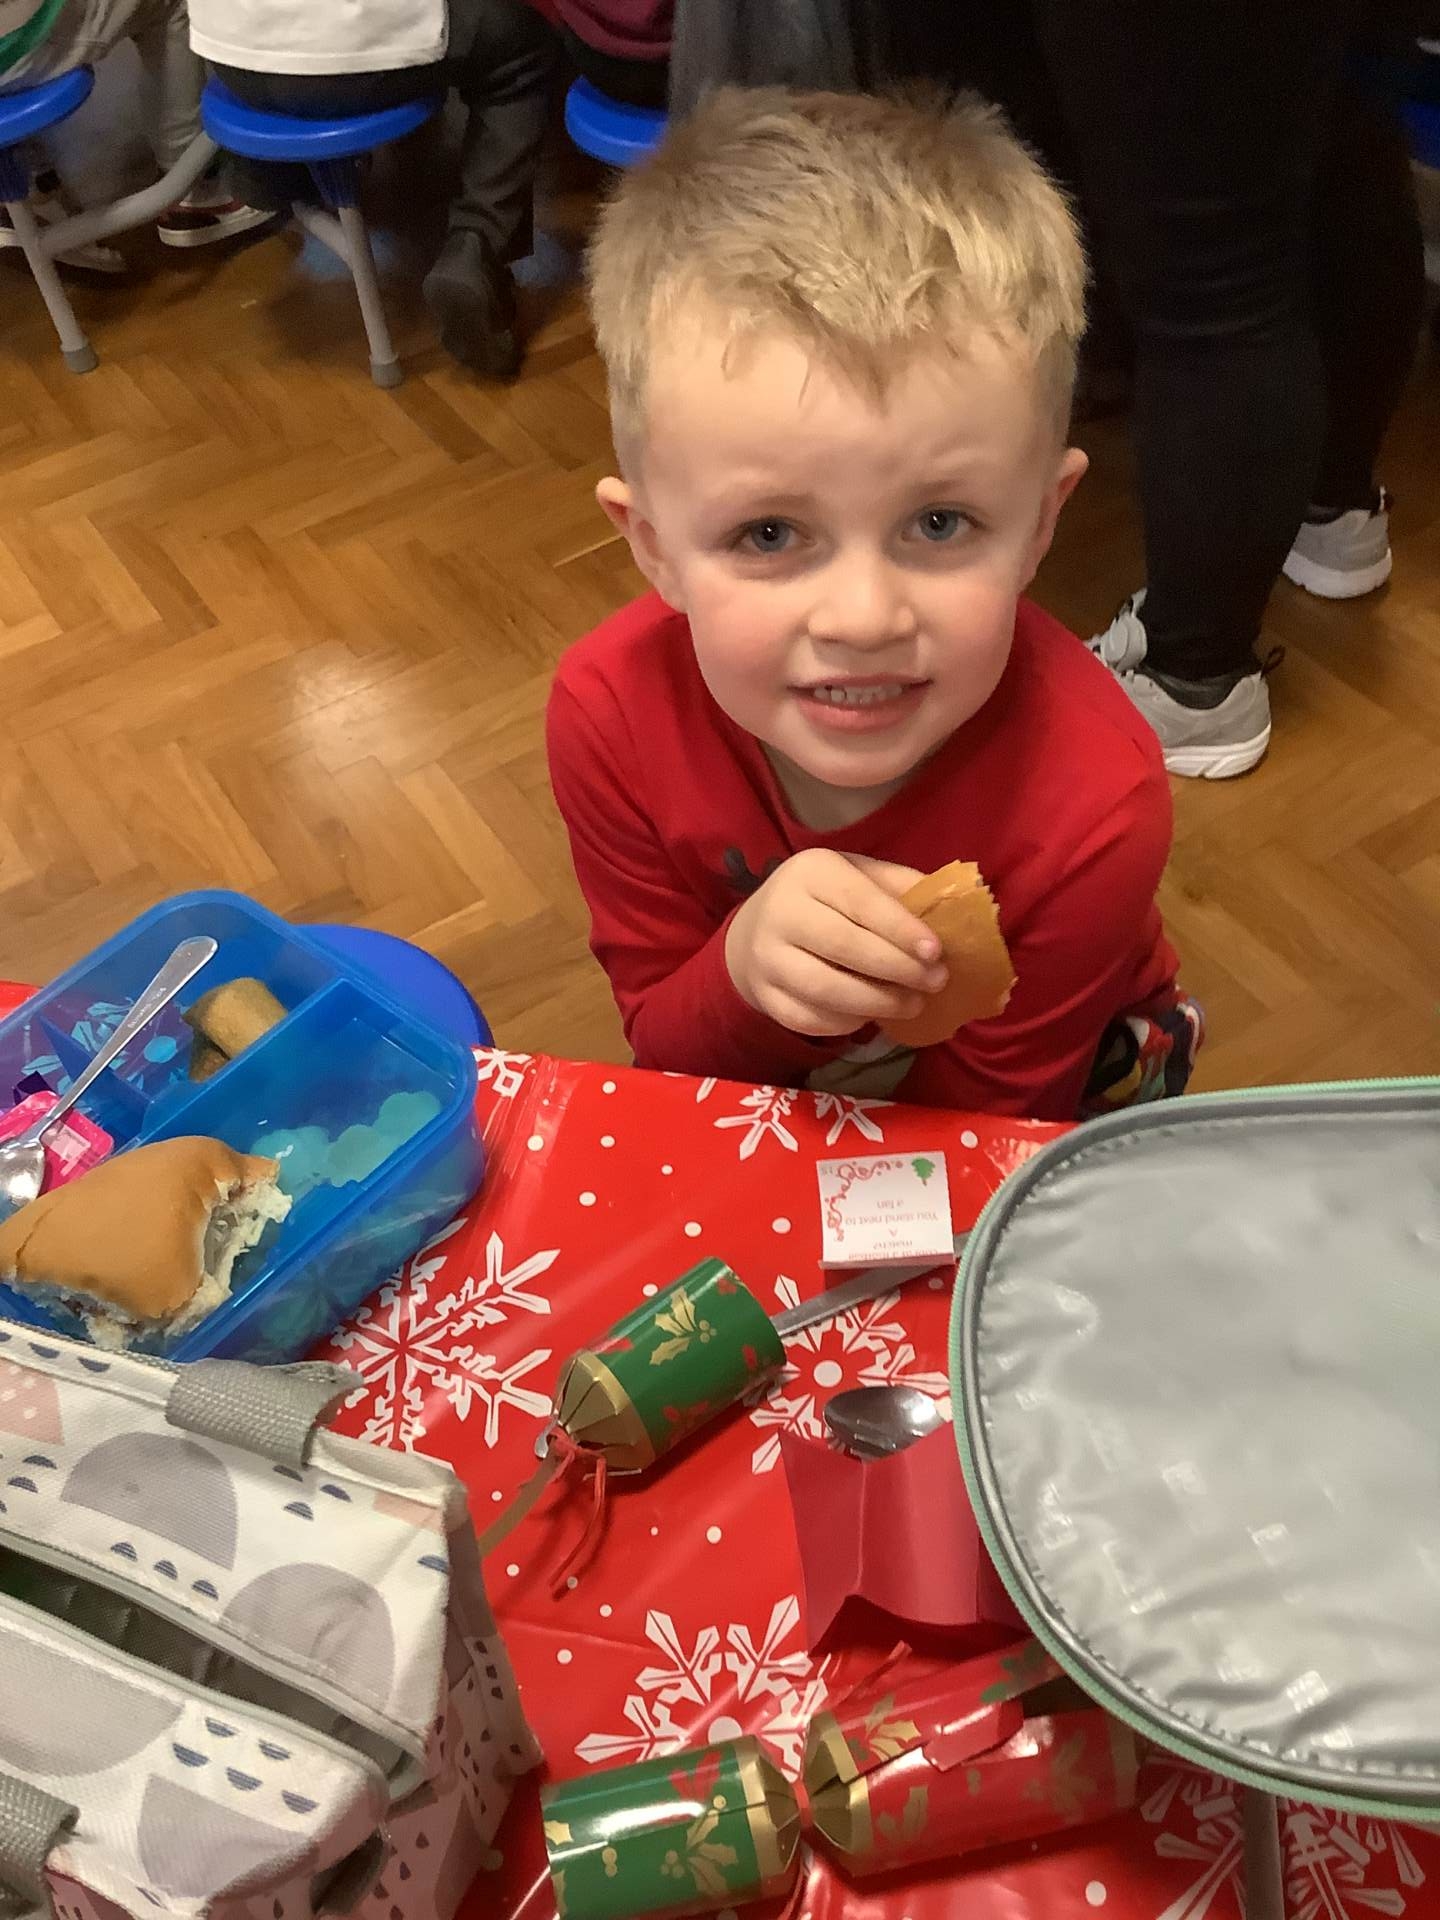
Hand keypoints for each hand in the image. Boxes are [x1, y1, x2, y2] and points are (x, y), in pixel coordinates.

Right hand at [725, 849, 947, 1037]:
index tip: (936, 951)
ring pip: (825, 988)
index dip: (900, 928)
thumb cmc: (823, 901)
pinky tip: (871, 1015)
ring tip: (913, 1004)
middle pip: (843, 945)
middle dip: (898, 968)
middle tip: (935, 982)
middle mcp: (781, 912)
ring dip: (878, 1002)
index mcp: (810, 872)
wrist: (753, 933)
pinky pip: (810, 1019)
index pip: (860, 901)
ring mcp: (767, 958)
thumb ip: (898, 887)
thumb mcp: (856, 876)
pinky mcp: (764, 997)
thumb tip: (950, 910)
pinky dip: (847, 1023)